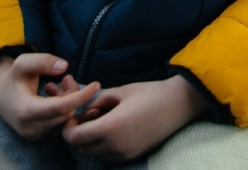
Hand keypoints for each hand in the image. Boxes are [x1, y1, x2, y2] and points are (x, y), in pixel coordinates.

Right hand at [0, 53, 101, 139]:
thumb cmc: (13, 76)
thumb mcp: (23, 62)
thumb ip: (42, 61)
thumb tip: (64, 66)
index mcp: (26, 112)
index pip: (61, 108)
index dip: (81, 96)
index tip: (97, 84)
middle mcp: (30, 129)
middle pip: (66, 113)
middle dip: (73, 94)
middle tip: (66, 78)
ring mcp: (35, 135)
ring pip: (66, 120)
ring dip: (69, 101)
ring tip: (57, 85)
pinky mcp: (40, 136)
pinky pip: (61, 124)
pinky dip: (65, 110)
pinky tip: (56, 95)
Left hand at [61, 75, 205, 160]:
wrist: (179, 104)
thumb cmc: (150, 93)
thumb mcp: (121, 91)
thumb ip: (99, 100)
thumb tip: (87, 108)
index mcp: (110, 127)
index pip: (74, 137)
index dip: (68, 127)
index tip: (72, 116)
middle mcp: (115, 146)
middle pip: (82, 148)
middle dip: (78, 134)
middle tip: (86, 117)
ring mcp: (124, 154)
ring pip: (95, 153)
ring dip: (91, 141)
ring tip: (101, 122)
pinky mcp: (133, 156)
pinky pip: (109, 155)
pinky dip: (104, 145)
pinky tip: (114, 129)